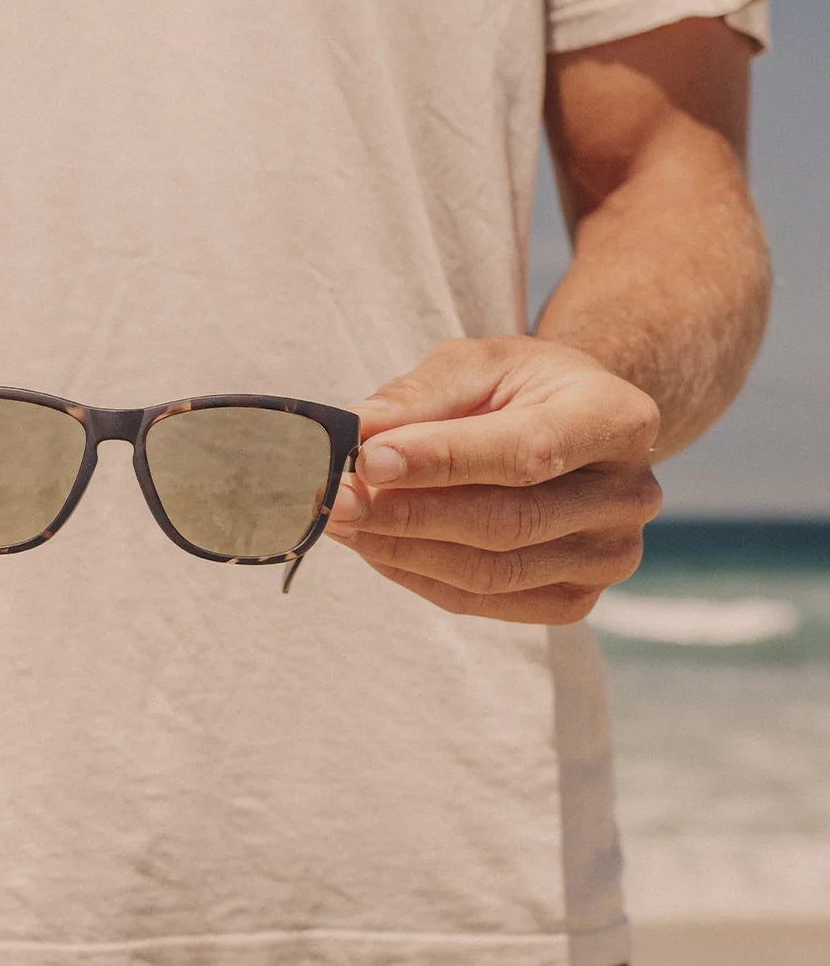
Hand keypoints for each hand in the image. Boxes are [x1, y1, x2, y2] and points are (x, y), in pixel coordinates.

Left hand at [325, 336, 662, 623]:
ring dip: (402, 550)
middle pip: (506, 522)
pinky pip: (481, 600)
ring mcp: (608, 557)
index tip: (368, 459)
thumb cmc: (519, 388)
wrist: (573, 427)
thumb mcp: (475, 365)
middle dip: (408, 514)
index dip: (442, 462)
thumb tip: (356, 430)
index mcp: (617, 418)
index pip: (525, 452)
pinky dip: (417, 575)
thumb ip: (418, 397)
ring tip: (343, 521)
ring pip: (490, 572)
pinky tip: (375, 546)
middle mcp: (628, 495)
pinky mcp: (575, 599)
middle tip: (337, 498)